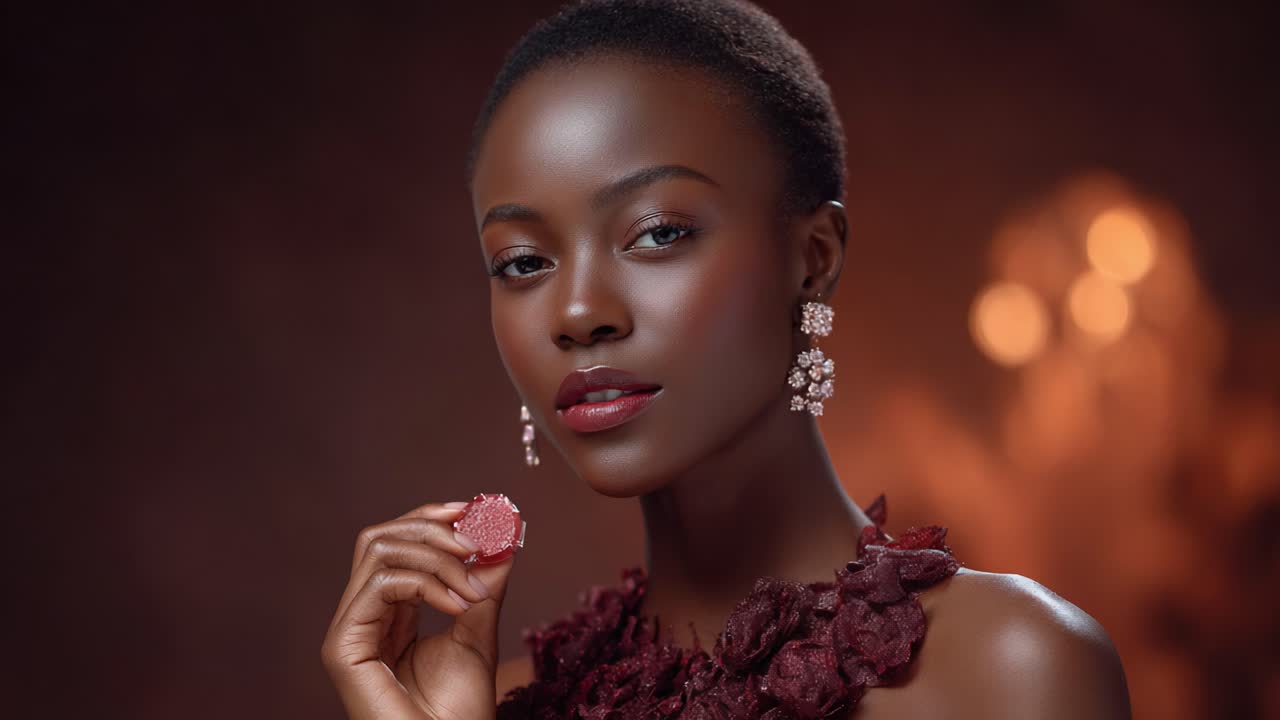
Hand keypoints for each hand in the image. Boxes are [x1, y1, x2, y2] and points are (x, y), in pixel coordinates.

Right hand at [321, 501, 518, 719]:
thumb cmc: (460, 709)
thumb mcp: (479, 628)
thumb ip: (484, 581)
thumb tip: (502, 531)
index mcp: (390, 610)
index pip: (396, 541)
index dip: (432, 518)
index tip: (476, 511)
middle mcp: (364, 614)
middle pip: (381, 537)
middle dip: (433, 528)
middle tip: (477, 541)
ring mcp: (350, 630)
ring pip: (379, 551)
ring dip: (437, 556)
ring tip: (473, 586)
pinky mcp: (343, 647)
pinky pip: (381, 584)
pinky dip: (426, 583)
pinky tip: (458, 606)